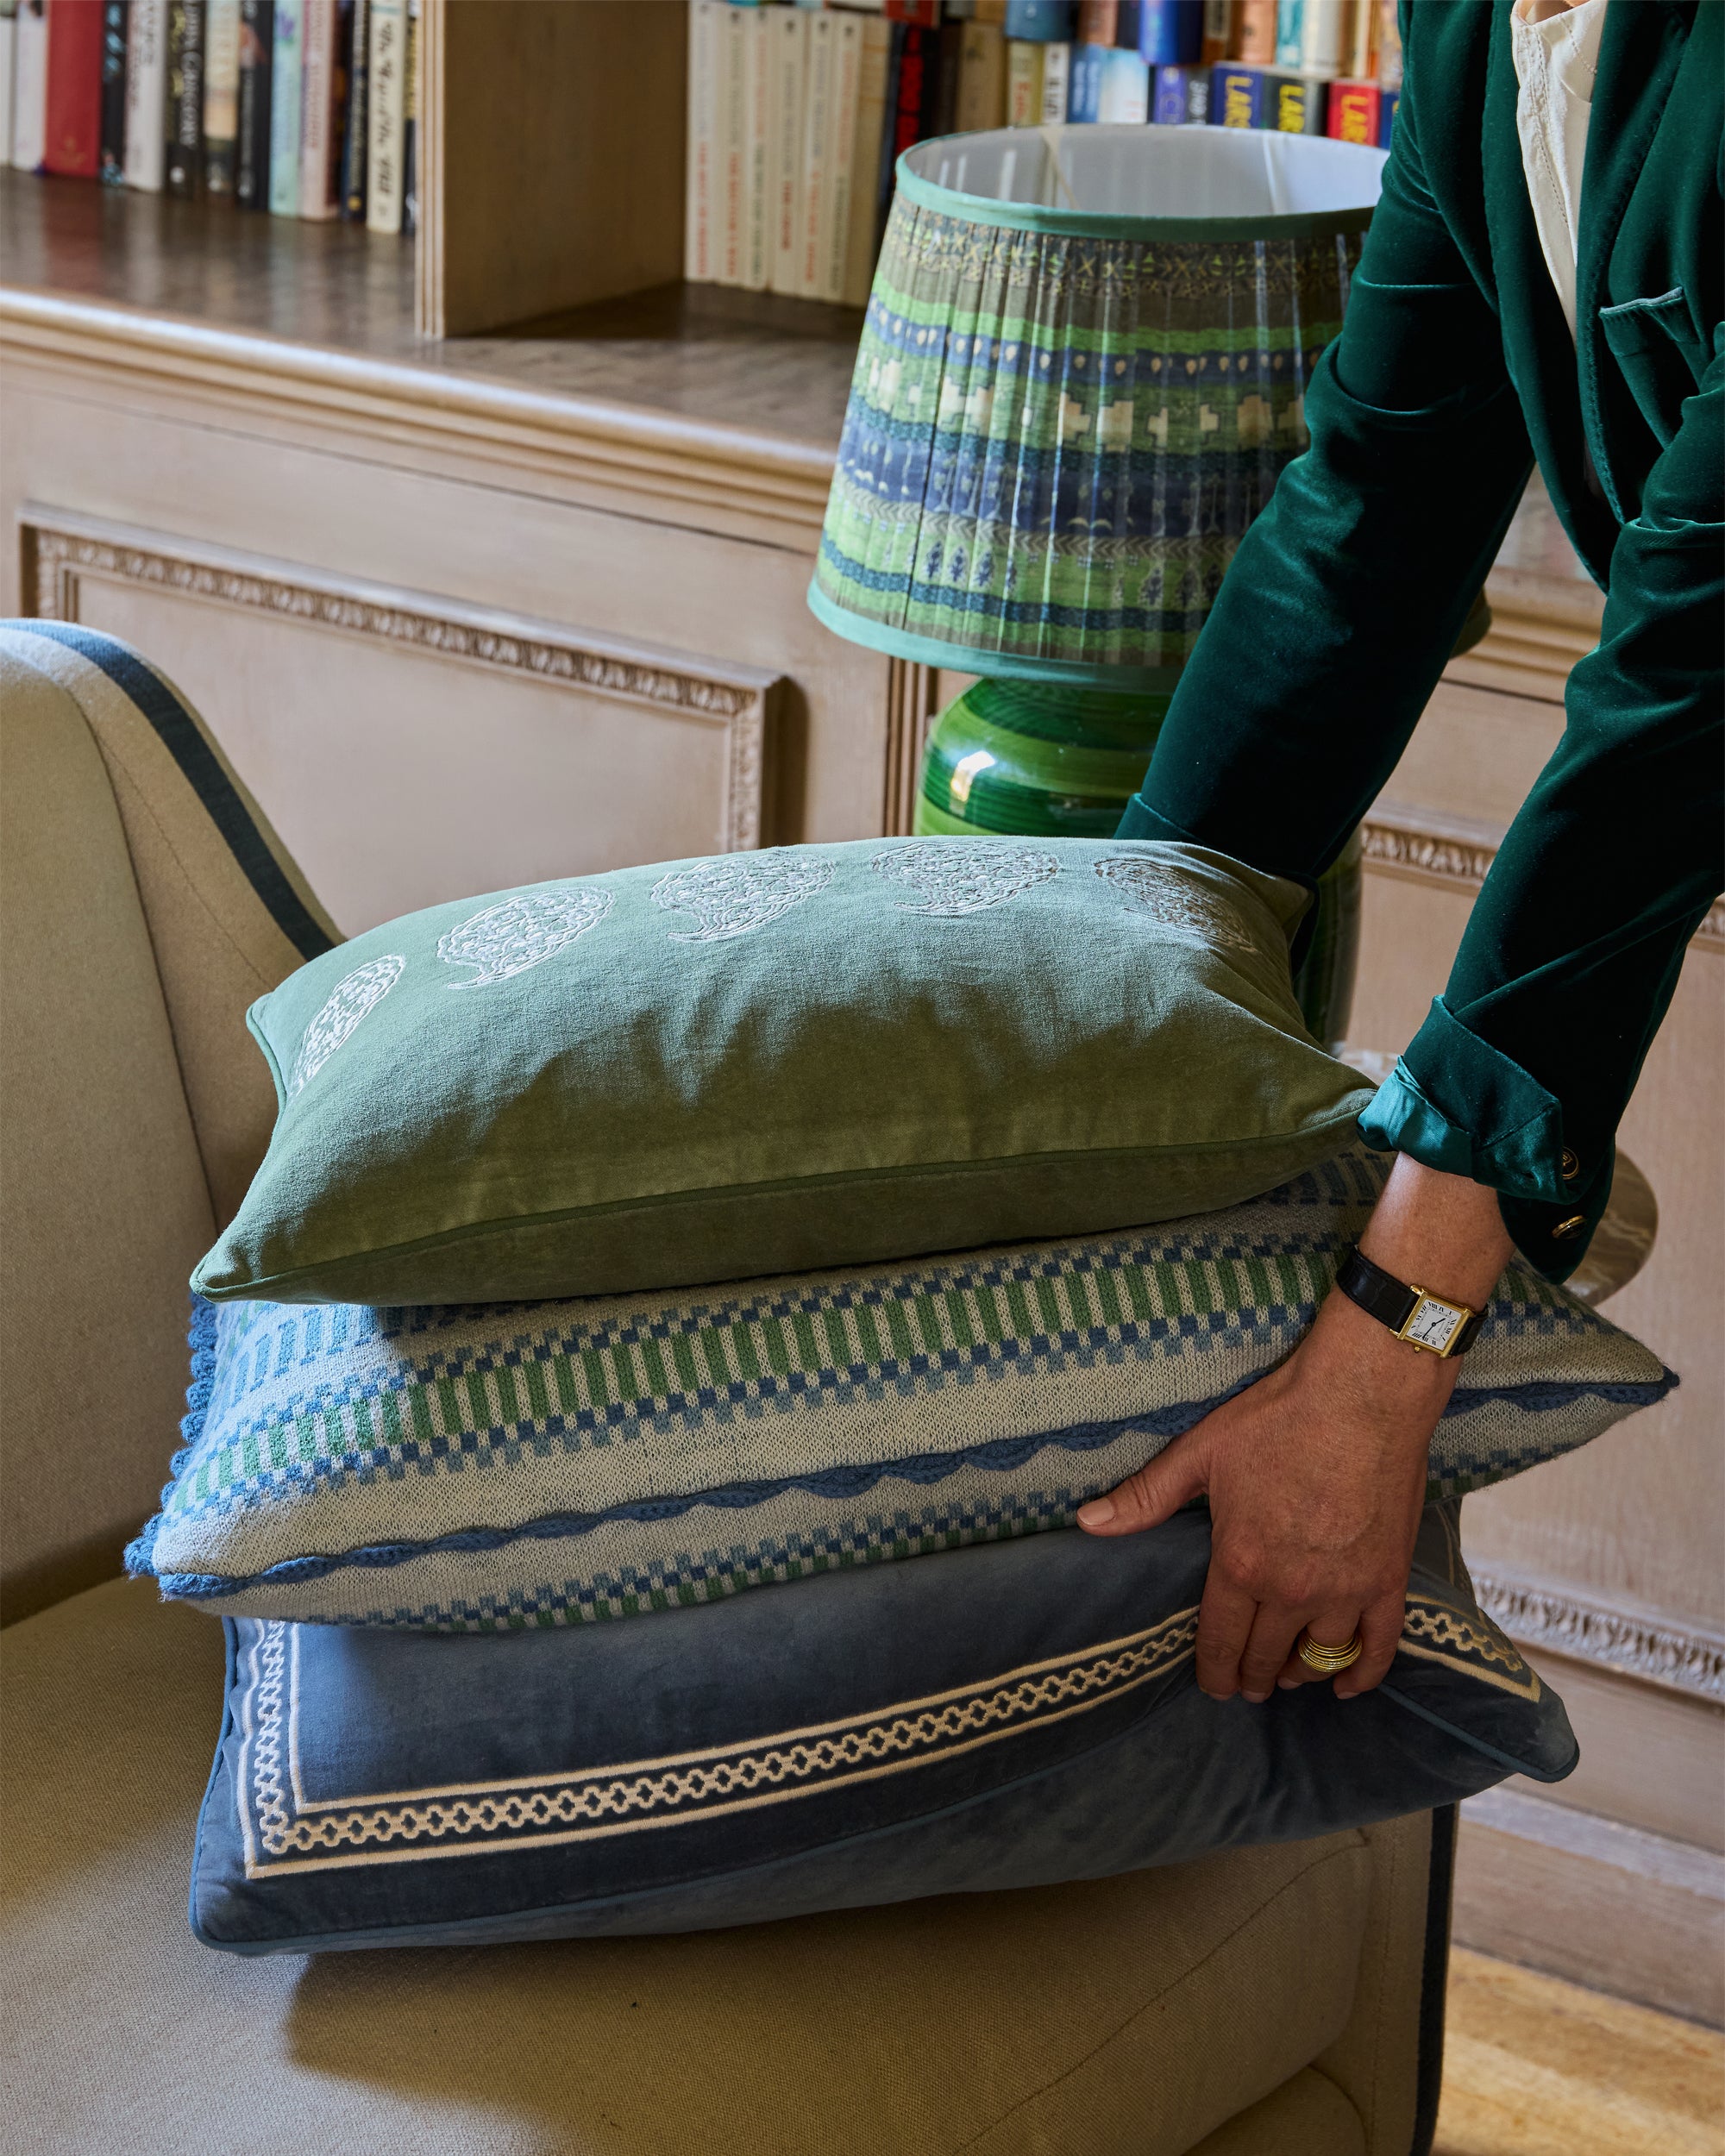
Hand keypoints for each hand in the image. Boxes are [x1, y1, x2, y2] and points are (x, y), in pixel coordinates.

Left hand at [1077, 1156, 1513, 1701]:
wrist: (1362, 1394)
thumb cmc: (1278, 1418)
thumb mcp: (1201, 1453)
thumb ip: (1146, 1497)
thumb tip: (1086, 1522)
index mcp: (1241, 1564)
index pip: (1220, 1641)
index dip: (1212, 1671)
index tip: (1210, 1686)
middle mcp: (1292, 1590)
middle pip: (1266, 1658)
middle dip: (1250, 1677)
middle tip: (1242, 1684)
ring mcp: (1346, 1590)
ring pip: (1319, 1659)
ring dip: (1297, 1674)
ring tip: (1283, 1675)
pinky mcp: (1388, 1579)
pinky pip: (1378, 1647)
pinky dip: (1362, 1675)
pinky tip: (1344, 1685)